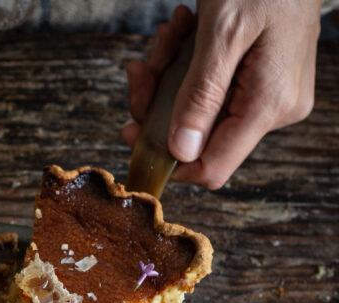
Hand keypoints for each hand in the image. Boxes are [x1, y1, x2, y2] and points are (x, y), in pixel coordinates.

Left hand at [122, 1, 320, 189]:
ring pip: (198, 111)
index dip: (166, 160)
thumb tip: (180, 151)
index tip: (132, 130)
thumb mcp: (223, 31)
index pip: (210, 168)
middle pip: (197, 137)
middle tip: (144, 63)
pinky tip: (183, 30)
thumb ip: (200, 95)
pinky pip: (211, 89)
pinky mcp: (262, 81)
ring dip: (169, 75)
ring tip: (169, 34)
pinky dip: (187, 64)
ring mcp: (270, 97)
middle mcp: (274, 110)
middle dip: (160, 101)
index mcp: (269, 105)